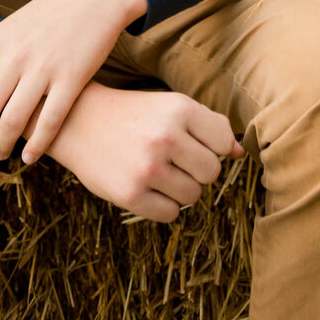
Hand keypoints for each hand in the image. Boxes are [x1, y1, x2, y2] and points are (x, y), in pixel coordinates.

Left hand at [0, 0, 147, 163]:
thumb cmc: (55, 8)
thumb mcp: (17, 22)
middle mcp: (17, 54)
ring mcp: (44, 68)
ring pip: (13, 122)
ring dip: (3, 145)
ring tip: (1, 154)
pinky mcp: (72, 79)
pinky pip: (49, 123)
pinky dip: (36, 146)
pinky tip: (31, 156)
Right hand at [46, 81, 243, 221]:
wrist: (79, 122)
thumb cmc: (134, 114)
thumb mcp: (170, 106)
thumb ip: (208, 125)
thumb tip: (239, 153)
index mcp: (179, 109)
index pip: (223, 142)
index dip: (212, 146)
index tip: (194, 143)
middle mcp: (166, 137)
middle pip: (211, 172)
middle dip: (198, 170)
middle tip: (174, 159)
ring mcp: (148, 168)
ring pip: (193, 195)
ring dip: (181, 188)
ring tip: (158, 170)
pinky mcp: (131, 195)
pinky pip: (171, 214)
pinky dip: (163, 204)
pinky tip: (146, 185)